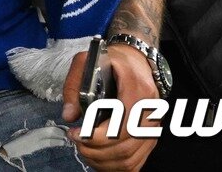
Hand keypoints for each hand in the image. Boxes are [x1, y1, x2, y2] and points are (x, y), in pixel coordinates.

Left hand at [63, 42, 160, 171]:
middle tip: (77, 142)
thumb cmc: (111, 60)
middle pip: (125, 145)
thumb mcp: (86, 61)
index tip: (76, 133)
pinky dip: (115, 166)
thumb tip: (69, 115)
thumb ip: (74, 86)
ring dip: (103, 161)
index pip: (122, 122)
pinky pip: (135, 162)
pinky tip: (99, 158)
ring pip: (130, 157)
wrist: (136, 60)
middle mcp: (150, 111)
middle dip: (96, 149)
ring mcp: (153, 127)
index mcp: (137, 89)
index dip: (98, 135)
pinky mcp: (150, 137)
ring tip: (84, 150)